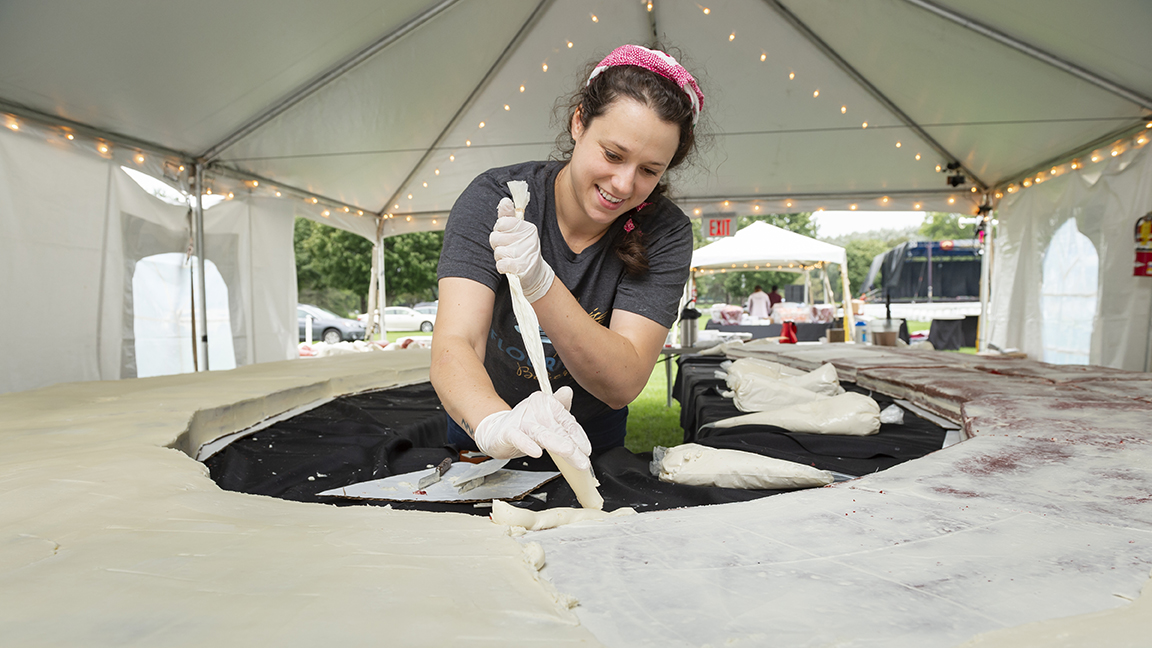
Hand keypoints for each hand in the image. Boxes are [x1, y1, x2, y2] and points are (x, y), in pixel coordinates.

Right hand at [473, 386, 591, 469]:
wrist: (496, 430)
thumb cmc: (525, 424)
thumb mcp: (545, 417)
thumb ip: (560, 407)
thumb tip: (569, 390)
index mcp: (545, 403)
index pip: (566, 420)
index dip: (579, 436)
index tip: (587, 449)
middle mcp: (534, 409)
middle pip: (558, 429)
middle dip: (573, 445)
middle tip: (584, 459)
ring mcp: (521, 421)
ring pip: (542, 433)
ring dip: (557, 443)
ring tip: (570, 451)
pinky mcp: (508, 433)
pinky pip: (519, 438)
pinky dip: (528, 445)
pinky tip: (537, 452)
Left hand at [489, 197, 555, 302]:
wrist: (536, 274)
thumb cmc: (522, 250)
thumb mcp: (518, 232)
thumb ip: (509, 216)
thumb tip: (504, 201)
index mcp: (528, 227)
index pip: (501, 222)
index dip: (498, 231)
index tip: (505, 236)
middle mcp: (529, 238)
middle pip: (495, 237)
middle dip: (497, 245)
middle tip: (507, 249)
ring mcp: (527, 253)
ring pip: (497, 252)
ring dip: (500, 257)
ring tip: (509, 258)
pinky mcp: (523, 268)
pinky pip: (501, 264)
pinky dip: (502, 267)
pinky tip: (509, 267)